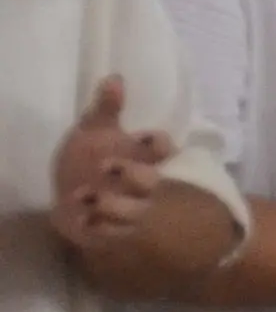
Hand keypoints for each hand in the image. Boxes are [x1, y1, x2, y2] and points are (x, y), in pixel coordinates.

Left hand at [45, 79, 174, 261]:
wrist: (75, 197)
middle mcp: (143, 184)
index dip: (158, 146)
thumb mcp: (96, 129)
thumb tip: (114, 77)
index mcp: (144, 157)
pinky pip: (113, 233)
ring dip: (112, 205)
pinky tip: (83, 217)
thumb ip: (107, 107)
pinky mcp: (115, 230)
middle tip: (106, 167)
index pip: (164, 150)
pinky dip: (99, 227)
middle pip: (152, 183)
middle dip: (133, 175)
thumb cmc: (90, 157)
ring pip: (135, 211)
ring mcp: (131, 209)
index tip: (144, 137)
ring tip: (84, 197)